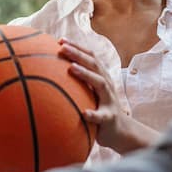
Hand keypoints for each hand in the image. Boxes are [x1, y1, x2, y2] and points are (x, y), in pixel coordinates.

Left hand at [58, 39, 159, 153]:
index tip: (60, 40)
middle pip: (94, 65)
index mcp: (100, 77)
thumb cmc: (99, 109)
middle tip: (62, 48)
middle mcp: (106, 85)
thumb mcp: (89, 93)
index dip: (77, 47)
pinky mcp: (109, 117)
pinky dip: (93, 114)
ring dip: (85, 75)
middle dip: (78, 54)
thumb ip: (77, 83)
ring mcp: (109, 100)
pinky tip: (84, 113)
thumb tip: (50, 74)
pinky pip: (101, 116)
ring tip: (71, 68)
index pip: (90, 57)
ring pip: (99, 84)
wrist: (120, 131)